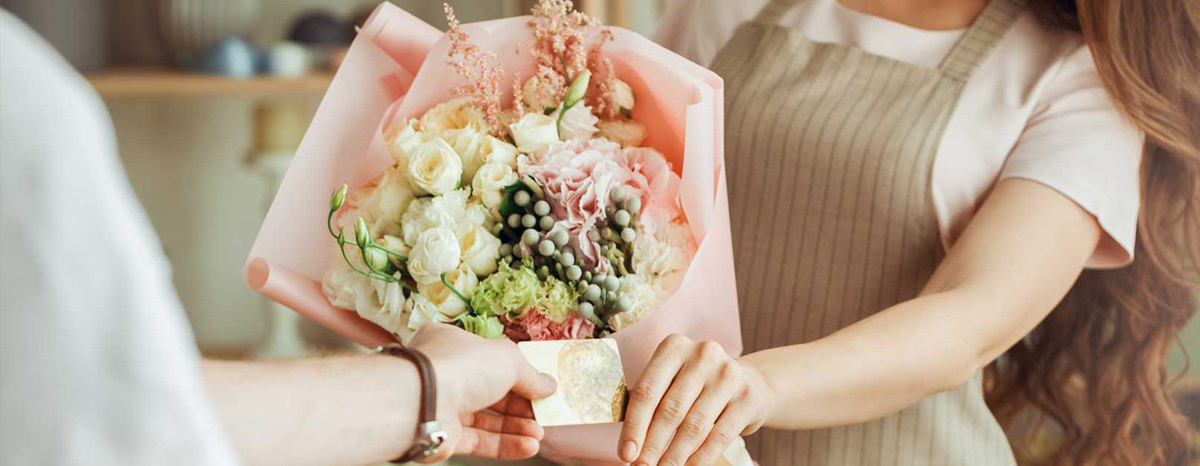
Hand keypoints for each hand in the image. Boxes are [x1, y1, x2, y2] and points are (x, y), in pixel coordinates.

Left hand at [406, 323, 556, 461]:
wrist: (420, 403)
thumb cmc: (460, 367)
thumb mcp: (508, 359)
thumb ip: (530, 374)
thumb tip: (548, 386)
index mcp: (453, 344)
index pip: (490, 359)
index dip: (517, 374)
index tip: (540, 386)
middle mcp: (446, 374)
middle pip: (490, 392)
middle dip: (520, 405)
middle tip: (543, 413)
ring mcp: (443, 406)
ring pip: (485, 419)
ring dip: (516, 427)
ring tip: (540, 433)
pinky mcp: (444, 436)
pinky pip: (478, 441)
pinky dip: (505, 444)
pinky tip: (528, 446)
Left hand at [619, 334, 774, 465]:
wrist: (749, 383)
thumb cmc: (696, 387)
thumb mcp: (672, 382)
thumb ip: (651, 404)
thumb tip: (630, 446)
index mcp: (674, 347)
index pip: (647, 390)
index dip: (634, 426)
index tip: (625, 454)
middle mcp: (703, 354)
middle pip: (670, 410)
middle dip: (653, 445)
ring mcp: (728, 375)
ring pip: (694, 426)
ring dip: (675, 456)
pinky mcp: (747, 398)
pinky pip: (719, 436)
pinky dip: (700, 458)